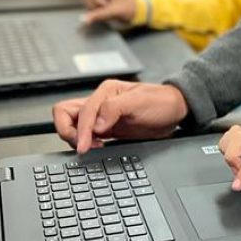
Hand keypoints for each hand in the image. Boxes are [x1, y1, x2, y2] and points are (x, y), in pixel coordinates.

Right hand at [53, 81, 188, 153]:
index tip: (84, 146)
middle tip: (82, 145)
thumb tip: (95, 125)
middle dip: (69, 131)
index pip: (82, 111)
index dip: (81, 130)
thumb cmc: (161, 102)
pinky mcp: (106, 130)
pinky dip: (85, 143)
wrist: (175, 112)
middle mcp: (100, 103)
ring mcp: (102, 117)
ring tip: (91, 147)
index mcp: (105, 92)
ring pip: (73, 125)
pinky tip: (97, 148)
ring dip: (76, 138)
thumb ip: (115, 109)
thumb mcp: (140, 101)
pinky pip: (86, 136)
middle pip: (66, 114)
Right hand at [82, 0, 140, 25]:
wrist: (140, 10)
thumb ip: (97, 15)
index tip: (105, 8)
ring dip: (94, 6)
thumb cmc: (129, 9)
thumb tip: (83, 20)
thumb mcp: (112, 12)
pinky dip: (97, 6)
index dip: (97, 3)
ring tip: (104, 11)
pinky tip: (104, 10)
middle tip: (102, 11)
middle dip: (93, 4)